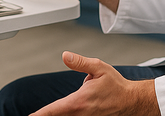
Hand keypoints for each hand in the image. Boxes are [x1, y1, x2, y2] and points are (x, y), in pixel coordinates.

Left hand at [30, 52, 159, 115]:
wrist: (132, 101)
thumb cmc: (116, 85)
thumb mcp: (99, 67)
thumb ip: (80, 62)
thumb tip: (65, 56)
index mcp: (79, 101)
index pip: (54, 110)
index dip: (40, 114)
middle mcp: (81, 114)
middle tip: (32, 115)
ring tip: (42, 115)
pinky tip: (60, 114)